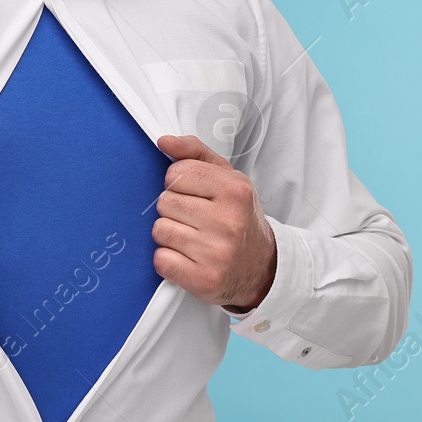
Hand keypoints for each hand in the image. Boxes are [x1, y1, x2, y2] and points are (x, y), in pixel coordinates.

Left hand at [152, 134, 275, 312]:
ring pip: (160, 230)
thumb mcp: (227, 177)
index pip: (177, 173)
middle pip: (165, 202)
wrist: (262, 267)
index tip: (193, 193)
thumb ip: (194, 152)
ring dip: (170, 234)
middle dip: (174, 209)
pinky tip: (188, 258)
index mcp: (235, 190)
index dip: (178, 182)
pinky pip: (161, 260)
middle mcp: (228, 221)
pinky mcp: (204, 280)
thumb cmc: (238, 217)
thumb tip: (163, 141)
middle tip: (195, 219)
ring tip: (192, 238)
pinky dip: (168, 260)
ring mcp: (217, 253)